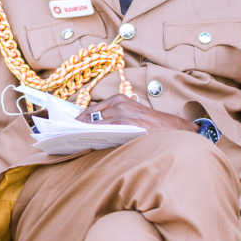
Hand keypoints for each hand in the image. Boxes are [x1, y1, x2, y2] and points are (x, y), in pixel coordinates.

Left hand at [83, 94, 197, 133]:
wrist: (170, 128)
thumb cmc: (149, 122)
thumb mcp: (130, 112)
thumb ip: (113, 115)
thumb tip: (92, 124)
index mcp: (118, 99)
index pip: (92, 108)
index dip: (80, 117)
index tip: (72, 124)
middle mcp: (117, 104)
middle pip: (90, 115)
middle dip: (80, 125)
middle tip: (70, 133)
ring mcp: (120, 114)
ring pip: (95, 124)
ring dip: (85, 131)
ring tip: (76, 138)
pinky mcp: (124, 125)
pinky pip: (105, 131)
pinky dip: (96, 136)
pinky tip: (90, 141)